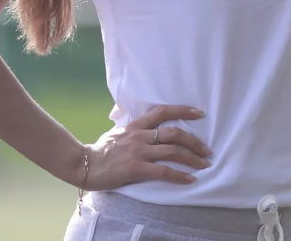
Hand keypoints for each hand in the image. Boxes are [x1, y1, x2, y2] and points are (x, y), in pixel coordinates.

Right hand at [81, 104, 211, 188]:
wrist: (83, 164)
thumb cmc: (101, 150)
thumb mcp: (118, 132)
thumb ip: (134, 129)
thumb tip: (147, 126)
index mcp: (137, 125)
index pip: (163, 112)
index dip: (184, 110)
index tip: (200, 113)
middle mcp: (140, 135)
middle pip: (175, 133)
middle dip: (195, 141)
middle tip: (208, 150)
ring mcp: (138, 152)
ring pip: (173, 152)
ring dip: (192, 158)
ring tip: (204, 164)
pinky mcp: (135, 168)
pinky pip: (163, 171)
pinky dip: (179, 176)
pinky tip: (190, 179)